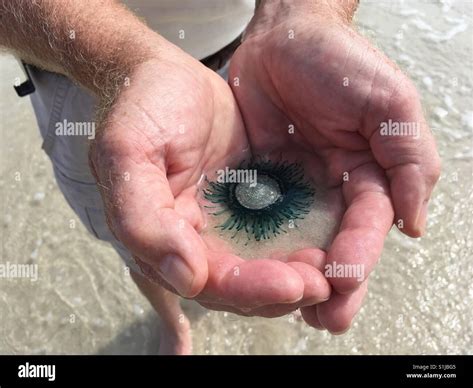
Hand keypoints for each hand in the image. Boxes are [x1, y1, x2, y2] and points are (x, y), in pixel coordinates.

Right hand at [89, 43, 330, 316]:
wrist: (166, 76)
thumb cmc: (143, 106)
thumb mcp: (127, 151)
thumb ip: (143, 218)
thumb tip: (187, 279)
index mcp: (164, 238)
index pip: (208, 281)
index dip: (249, 289)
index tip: (291, 285)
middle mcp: (197, 240)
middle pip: (244, 286)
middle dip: (284, 289)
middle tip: (325, 283)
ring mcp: (227, 223)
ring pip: (267, 267)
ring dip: (301, 275)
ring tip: (337, 271)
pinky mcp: (253, 203)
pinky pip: (282, 233)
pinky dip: (306, 244)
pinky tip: (333, 243)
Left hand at [229, 3, 439, 331]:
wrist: (284, 36)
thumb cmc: (340, 62)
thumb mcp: (389, 104)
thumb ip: (408, 160)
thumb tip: (413, 223)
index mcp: (368, 177)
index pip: (366, 228)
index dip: (357, 257)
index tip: (342, 282)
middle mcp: (331, 191)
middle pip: (333, 247)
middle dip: (328, 284)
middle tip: (321, 318)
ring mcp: (294, 190)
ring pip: (295, 241)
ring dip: (291, 275)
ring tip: (282, 305)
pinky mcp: (260, 182)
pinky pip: (256, 219)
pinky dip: (254, 246)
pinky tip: (245, 268)